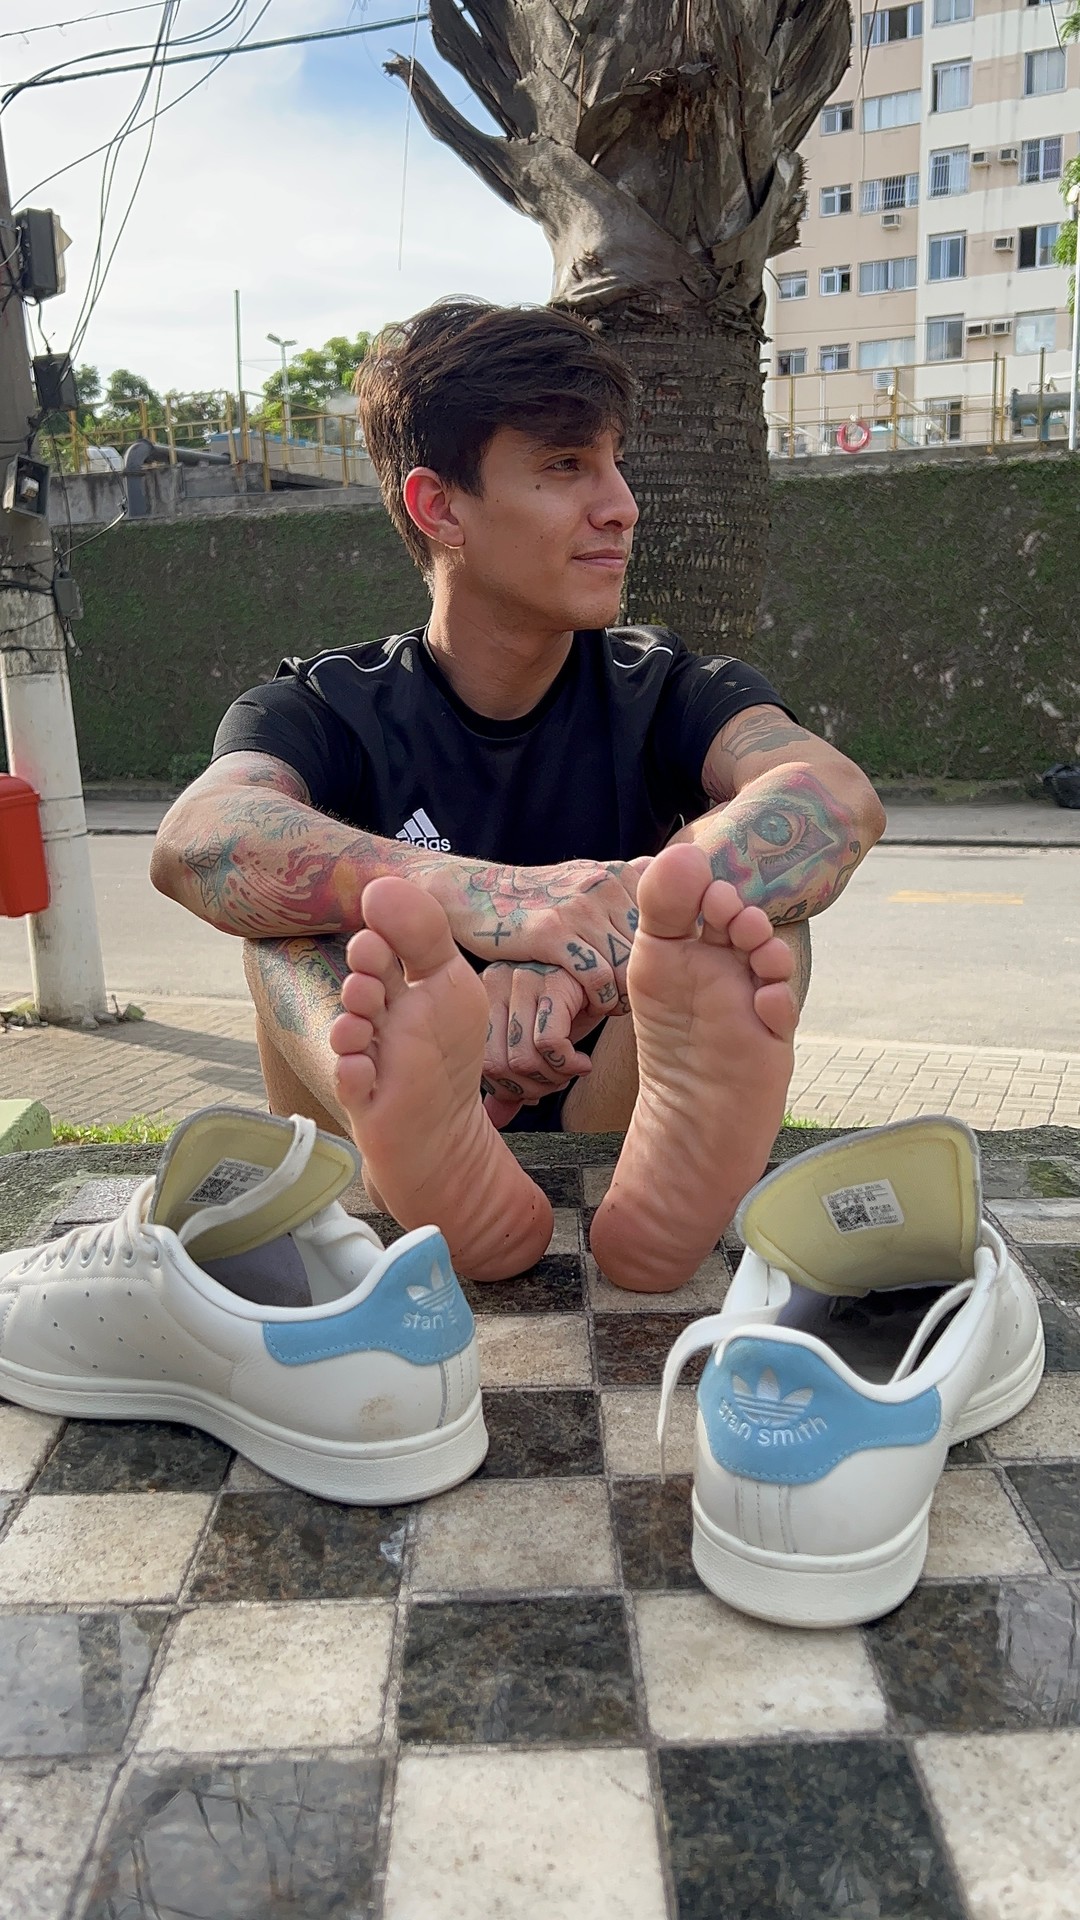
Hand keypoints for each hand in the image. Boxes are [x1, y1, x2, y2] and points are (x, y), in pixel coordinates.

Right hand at [441, 857, 647, 1018]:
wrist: (476, 892)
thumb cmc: (536, 899)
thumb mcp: (584, 880)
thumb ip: (623, 891)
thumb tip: (667, 902)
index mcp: (619, 874)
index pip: (669, 926)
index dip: (660, 959)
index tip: (641, 977)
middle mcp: (605, 884)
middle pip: (651, 950)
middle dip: (640, 982)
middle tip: (624, 1001)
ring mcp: (579, 907)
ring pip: (627, 967)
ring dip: (620, 996)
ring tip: (607, 1006)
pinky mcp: (553, 932)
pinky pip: (597, 977)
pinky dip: (599, 999)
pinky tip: (586, 1005)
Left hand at [481, 963, 600, 1120]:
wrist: (614, 977)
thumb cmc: (571, 1010)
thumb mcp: (536, 1043)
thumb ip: (513, 1078)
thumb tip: (494, 1118)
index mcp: (483, 998)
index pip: (482, 1065)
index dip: (510, 1090)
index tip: (537, 1090)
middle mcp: (497, 983)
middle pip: (500, 1066)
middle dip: (534, 1089)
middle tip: (558, 1084)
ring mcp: (524, 979)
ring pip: (523, 1058)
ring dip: (554, 1079)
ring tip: (572, 1072)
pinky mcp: (555, 981)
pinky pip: (549, 1042)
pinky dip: (568, 1064)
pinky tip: (583, 1063)